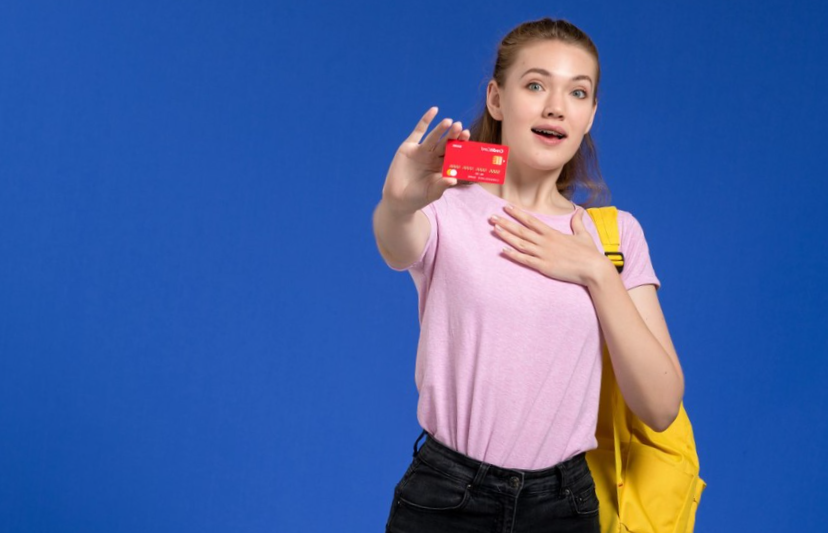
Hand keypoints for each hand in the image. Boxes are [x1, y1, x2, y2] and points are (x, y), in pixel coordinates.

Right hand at [381, 107, 469, 214]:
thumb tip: (454, 179)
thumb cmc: (418, 198)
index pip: (455, 154)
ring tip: (449, 122)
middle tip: (461, 128)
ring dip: (441, 129)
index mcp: (443, 167)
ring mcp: (422, 151)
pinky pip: (418, 131)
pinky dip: (426, 121)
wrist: (398, 199)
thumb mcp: (431, 193)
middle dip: (453, 136)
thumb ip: (442, 185)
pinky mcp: (409, 147)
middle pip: (446, 144)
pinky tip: (434, 110)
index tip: (468, 138)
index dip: (461, 146)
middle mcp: (434, 157)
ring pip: (434, 137)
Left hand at [490, 205, 611, 285]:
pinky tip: (502, 251)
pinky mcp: (543, 266)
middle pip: (521, 230)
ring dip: (506, 236)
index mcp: (553, 233)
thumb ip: (577, 222)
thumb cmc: (589, 253)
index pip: (531, 221)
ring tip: (494, 229)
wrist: (593, 269)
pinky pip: (525, 260)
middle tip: (491, 217)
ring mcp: (543, 254)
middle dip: (505, 222)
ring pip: (520, 243)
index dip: (517, 213)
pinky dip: (513, 255)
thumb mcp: (583, 234)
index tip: (506, 207)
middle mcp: (545, 242)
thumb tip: (579, 211)